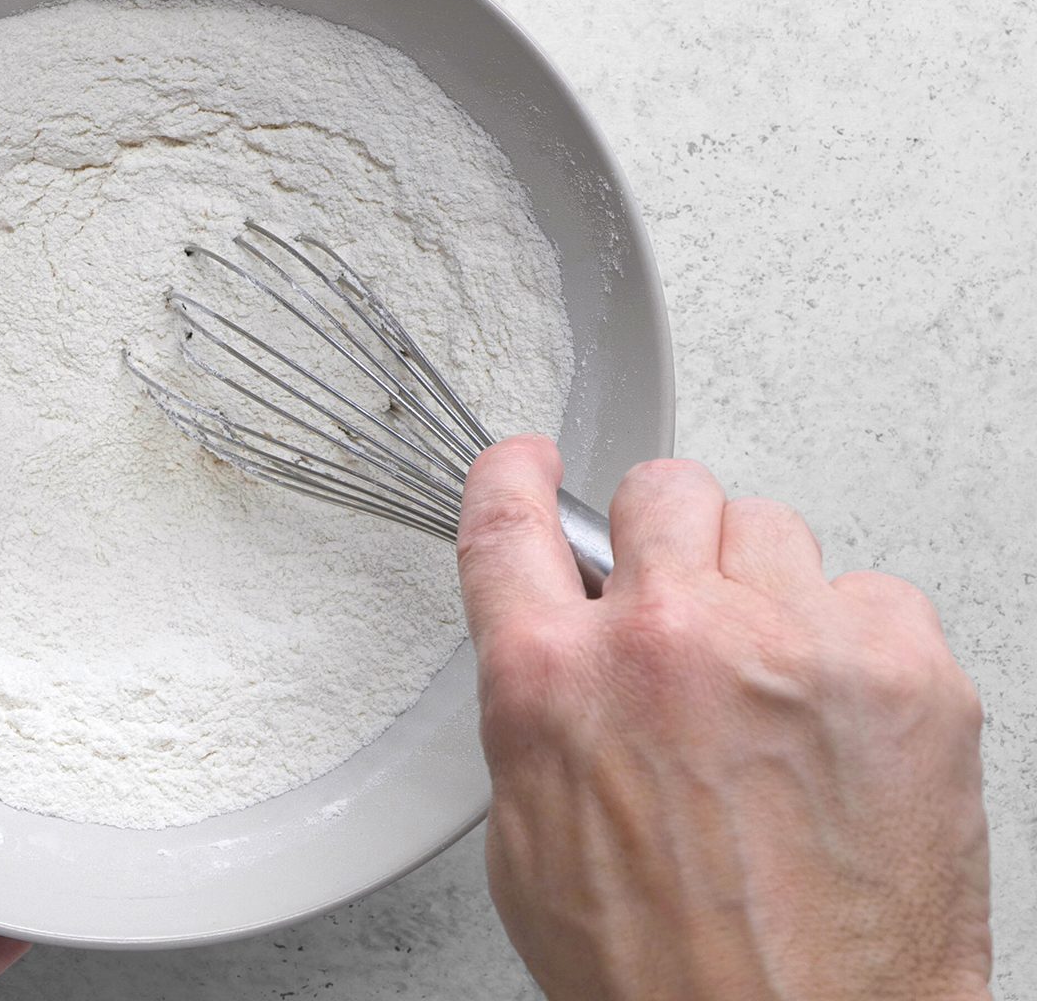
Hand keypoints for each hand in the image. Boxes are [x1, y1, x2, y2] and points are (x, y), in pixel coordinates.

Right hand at [455, 436, 990, 1000]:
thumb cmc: (668, 974)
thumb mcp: (531, 840)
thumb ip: (540, 713)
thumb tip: (560, 652)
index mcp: (553, 682)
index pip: (512, 521)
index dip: (516, 478)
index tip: (530, 465)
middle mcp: (668, 642)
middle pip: (662, 489)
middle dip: (663, 539)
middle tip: (679, 605)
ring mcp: (792, 644)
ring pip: (769, 527)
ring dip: (759, 589)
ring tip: (769, 686)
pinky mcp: (904, 670)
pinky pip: (871, 591)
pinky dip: (852, 640)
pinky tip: (836, 719)